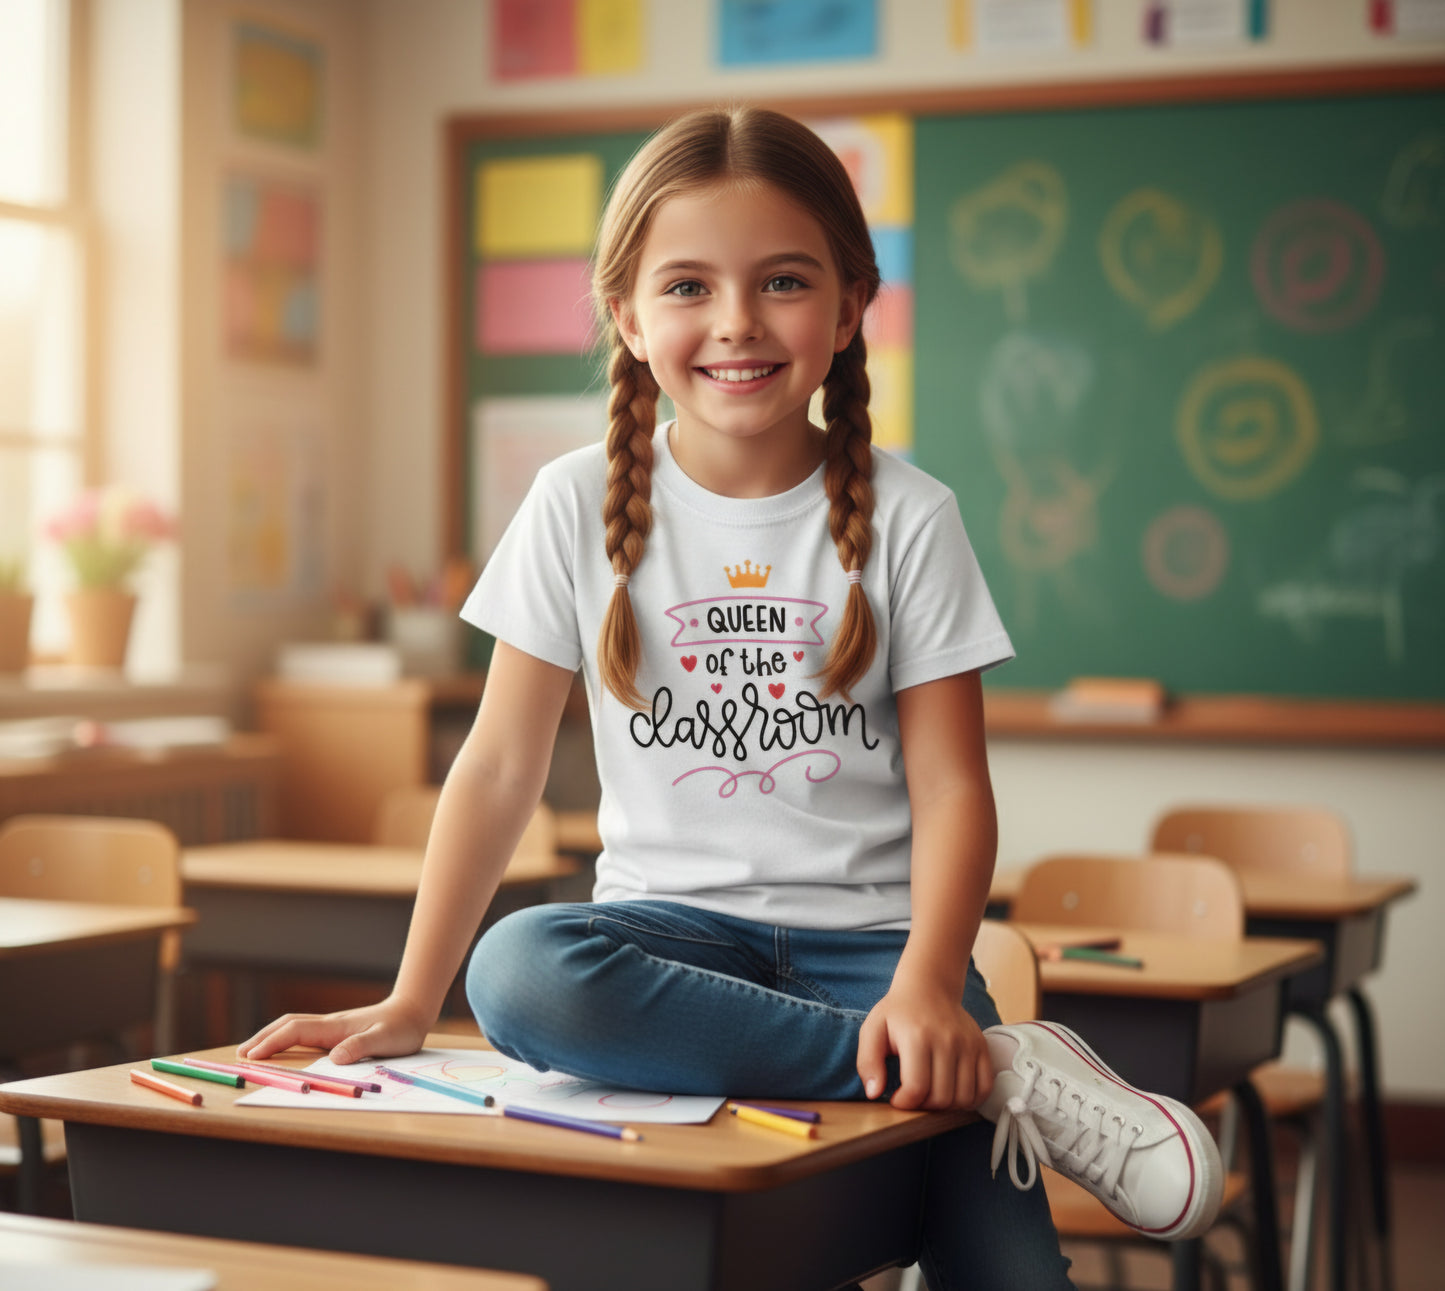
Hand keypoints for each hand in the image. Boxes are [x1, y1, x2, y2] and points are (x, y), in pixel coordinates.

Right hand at [236, 995, 431, 1066]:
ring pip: (293, 1026)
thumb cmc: (401, 1028)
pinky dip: (285, 1038)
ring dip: (271, 1036)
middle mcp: (329, 1023)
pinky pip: (304, 1032)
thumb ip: (360, 1047)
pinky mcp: (337, 1030)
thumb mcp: (385, 1040)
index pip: (295, 1031)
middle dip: (262, 1038)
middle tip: (241, 1055)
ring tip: (252, 1051)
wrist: (412, 1011)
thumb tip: (334, 1058)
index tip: (251, 1056)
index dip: (272, 1043)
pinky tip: (283, 1047)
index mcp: (335, 1026)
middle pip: (287, 1025)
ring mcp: (332, 1025)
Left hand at [856, 978, 993, 1110]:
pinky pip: (984, 1088)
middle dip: (924, 1105)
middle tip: (914, 1095)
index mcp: (917, 1036)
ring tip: (932, 1093)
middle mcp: (947, 1040)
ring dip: (946, 1106)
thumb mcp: (872, 1030)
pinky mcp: (982, 1047)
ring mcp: (968, 1044)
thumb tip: (873, 1093)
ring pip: (964, 1098)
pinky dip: (970, 1100)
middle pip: (941, 1097)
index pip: (916, 1088)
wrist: (929, 987)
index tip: (898, 1098)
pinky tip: (953, 1092)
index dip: (905, 1103)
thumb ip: (867, 1062)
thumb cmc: (898, 1012)